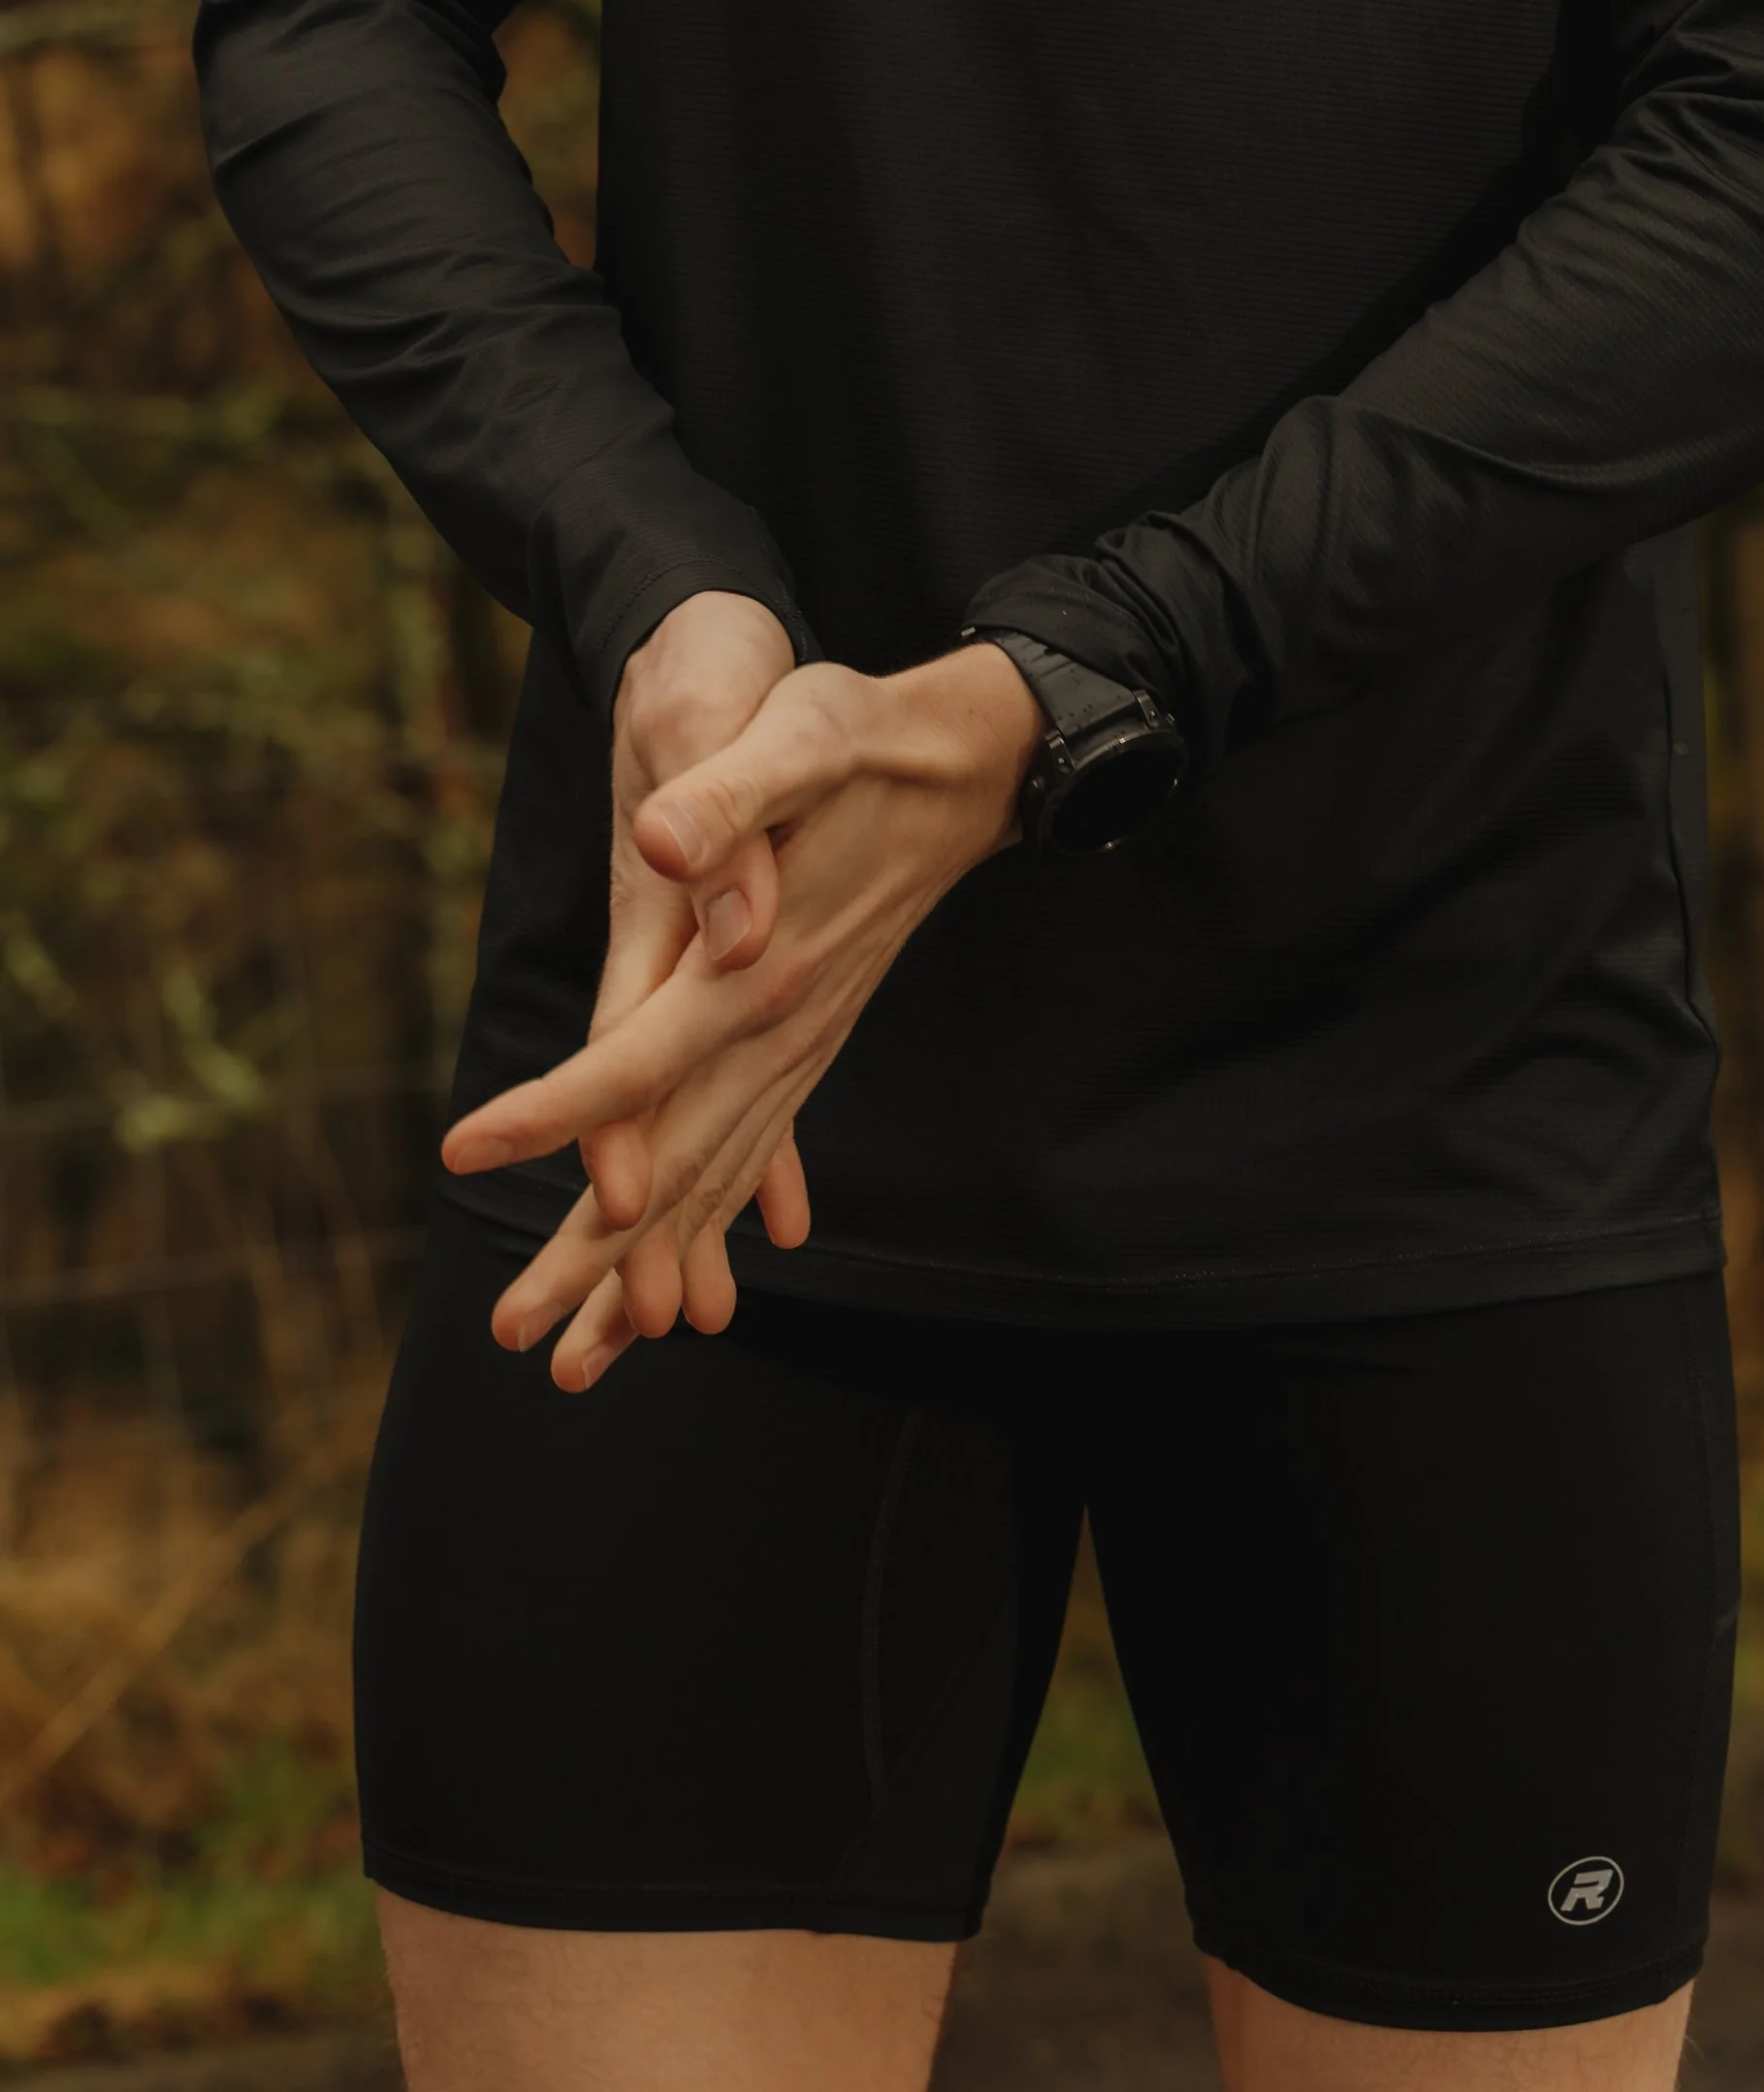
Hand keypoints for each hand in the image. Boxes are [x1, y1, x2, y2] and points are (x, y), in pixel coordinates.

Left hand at [442, 643, 1043, 1388]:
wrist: (973, 763)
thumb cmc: (868, 738)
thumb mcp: (802, 735)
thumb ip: (734, 795)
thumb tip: (658, 836)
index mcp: (763, 966)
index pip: (640, 1055)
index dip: (555, 1107)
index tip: (462, 1150)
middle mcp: (784, 1026)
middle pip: (676, 1157)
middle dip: (591, 1251)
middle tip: (514, 1336)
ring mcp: (803, 1044)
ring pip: (715, 1177)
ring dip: (648, 1264)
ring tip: (584, 1356)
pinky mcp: (810, 1040)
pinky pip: (755, 1156)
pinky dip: (717, 1225)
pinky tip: (702, 1290)